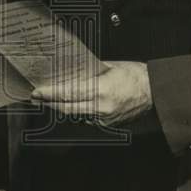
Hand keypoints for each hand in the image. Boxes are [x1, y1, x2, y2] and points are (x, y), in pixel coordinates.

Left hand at [31, 60, 152, 126]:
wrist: (154, 91)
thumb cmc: (134, 75)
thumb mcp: (109, 66)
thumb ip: (89, 71)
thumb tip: (70, 72)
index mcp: (102, 90)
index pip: (69, 93)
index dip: (50, 94)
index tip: (37, 91)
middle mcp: (101, 108)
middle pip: (67, 109)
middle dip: (49, 103)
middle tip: (36, 97)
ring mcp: (104, 118)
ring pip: (75, 115)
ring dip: (61, 108)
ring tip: (49, 99)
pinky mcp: (108, 124)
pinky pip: (86, 117)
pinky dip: (76, 111)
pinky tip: (70, 104)